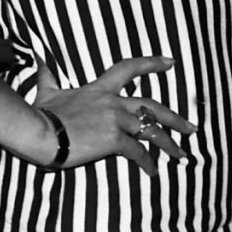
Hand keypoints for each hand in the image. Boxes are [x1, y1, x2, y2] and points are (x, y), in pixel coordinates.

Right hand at [32, 56, 196, 174]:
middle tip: (191, 127)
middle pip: (152, 106)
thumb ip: (48, 76)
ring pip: (152, 131)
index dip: (150, 64)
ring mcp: (114, 120)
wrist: (41, 131)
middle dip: (174, 117)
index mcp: (98, 89)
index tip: (170, 62)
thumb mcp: (47, 90)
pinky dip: (147, 163)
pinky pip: (138, 153)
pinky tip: (152, 171)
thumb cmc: (43, 112)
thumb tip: (39, 59)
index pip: (128, 69)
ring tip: (180, 155)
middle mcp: (111, 102)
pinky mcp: (114, 140)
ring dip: (169, 144)